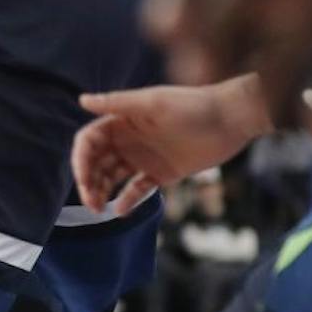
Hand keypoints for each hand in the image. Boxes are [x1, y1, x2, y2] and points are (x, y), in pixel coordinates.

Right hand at [71, 74, 272, 215]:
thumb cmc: (191, 105)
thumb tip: (82, 100)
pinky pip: (138, 189)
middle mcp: (128, 140)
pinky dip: (128, 200)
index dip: (81, 159)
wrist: (230, 120)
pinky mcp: (162, 173)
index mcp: (121, 121)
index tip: (83, 179)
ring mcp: (144, 158)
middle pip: (96, 161)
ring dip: (102, 191)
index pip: (89, 141)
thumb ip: (118, 103)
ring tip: (98, 210)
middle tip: (89, 202)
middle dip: (88, 181)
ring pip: (113, 177)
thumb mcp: (153, 103)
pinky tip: (119, 211)